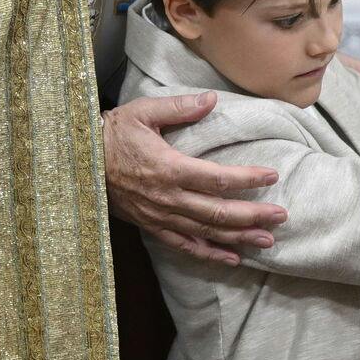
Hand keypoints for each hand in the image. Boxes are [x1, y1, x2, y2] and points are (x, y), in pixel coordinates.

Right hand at [102, 93, 287, 264]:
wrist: (77, 163)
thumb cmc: (113, 134)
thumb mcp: (143, 112)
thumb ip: (180, 107)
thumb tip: (211, 100)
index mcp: (169, 169)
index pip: (218, 179)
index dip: (247, 178)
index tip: (272, 175)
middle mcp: (168, 198)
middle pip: (218, 212)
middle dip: (252, 216)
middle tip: (281, 217)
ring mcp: (160, 216)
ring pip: (206, 232)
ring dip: (238, 238)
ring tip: (268, 241)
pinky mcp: (152, 226)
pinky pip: (184, 246)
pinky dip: (210, 254)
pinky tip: (233, 259)